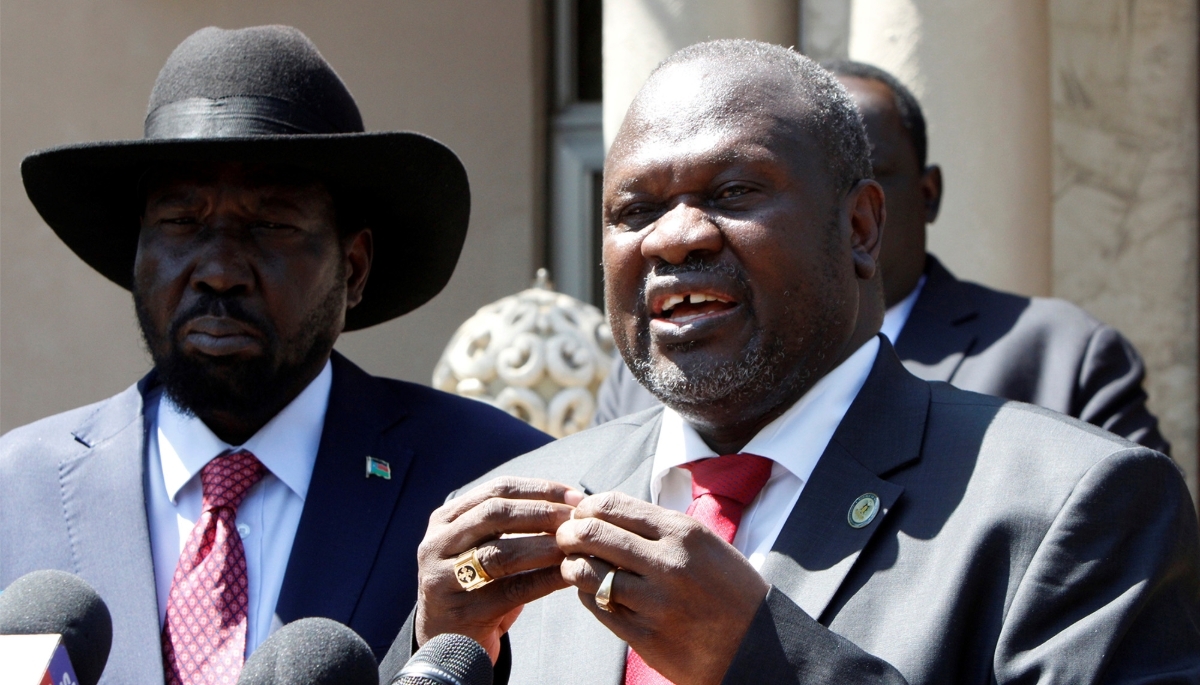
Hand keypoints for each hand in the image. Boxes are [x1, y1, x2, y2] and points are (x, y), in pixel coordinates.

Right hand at [414, 477, 584, 661]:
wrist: (447, 644)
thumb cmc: (477, 586)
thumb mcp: (483, 545)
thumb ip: (512, 523)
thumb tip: (568, 504)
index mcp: (445, 519)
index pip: (496, 490)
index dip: (539, 489)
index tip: (574, 496)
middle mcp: (437, 544)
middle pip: (495, 514)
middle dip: (541, 512)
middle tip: (576, 518)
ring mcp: (443, 578)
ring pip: (500, 552)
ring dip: (544, 545)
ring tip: (574, 545)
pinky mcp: (462, 611)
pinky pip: (511, 590)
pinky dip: (544, 579)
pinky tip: (568, 575)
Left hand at [557, 492, 768, 684]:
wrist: (757, 645)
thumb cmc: (727, 588)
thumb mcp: (703, 543)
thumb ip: (656, 527)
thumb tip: (601, 509)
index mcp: (682, 532)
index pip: (612, 505)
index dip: (585, 507)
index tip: (581, 514)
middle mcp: (668, 563)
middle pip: (591, 533)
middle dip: (568, 533)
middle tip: (566, 538)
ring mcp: (655, 602)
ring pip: (585, 572)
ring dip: (573, 565)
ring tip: (577, 566)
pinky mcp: (645, 636)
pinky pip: (596, 606)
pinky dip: (587, 595)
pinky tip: (596, 592)